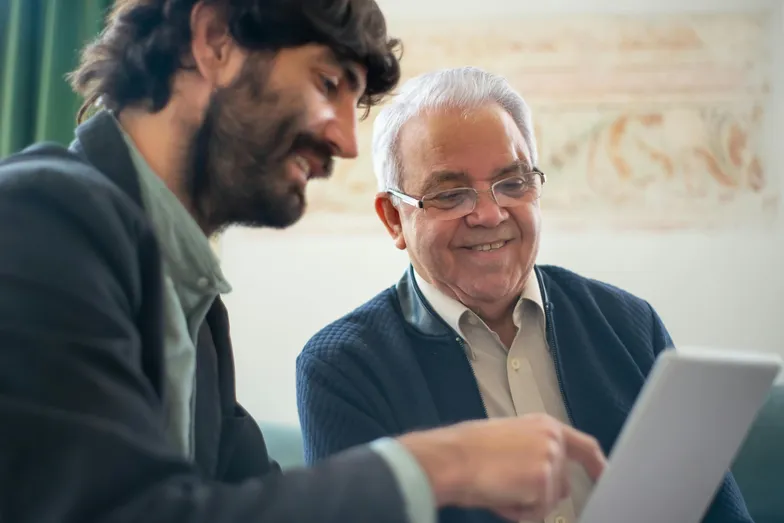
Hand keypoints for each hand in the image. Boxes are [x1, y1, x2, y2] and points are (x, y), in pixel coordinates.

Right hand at [398, 414, 605, 521]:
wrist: (451, 458)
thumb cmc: (467, 450)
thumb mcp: (507, 439)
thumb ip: (533, 451)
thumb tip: (544, 479)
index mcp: (544, 425)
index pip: (584, 446)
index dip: (597, 465)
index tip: (605, 476)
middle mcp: (553, 440)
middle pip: (561, 485)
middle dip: (538, 494)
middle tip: (504, 485)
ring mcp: (551, 460)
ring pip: (547, 501)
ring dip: (524, 504)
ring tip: (497, 486)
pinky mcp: (544, 482)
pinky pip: (536, 513)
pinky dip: (517, 512)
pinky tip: (498, 494)